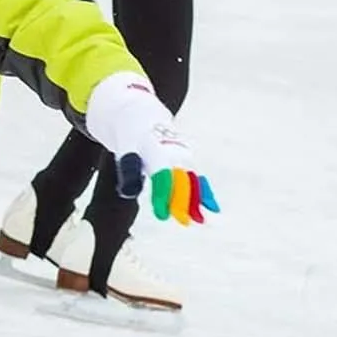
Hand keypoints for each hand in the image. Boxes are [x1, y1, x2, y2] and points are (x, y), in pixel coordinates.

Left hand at [86, 73, 220, 225]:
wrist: (142, 115)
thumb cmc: (130, 135)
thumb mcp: (124, 148)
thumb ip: (128, 169)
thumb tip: (130, 192)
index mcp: (155, 148)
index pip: (161, 175)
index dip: (162, 195)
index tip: (161, 214)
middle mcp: (174, 151)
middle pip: (181, 180)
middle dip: (182, 201)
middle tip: (182, 222)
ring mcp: (183, 155)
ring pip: (192, 180)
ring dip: (196, 200)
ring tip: (200, 220)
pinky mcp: (187, 160)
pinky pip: (197, 177)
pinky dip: (204, 191)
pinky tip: (212, 208)